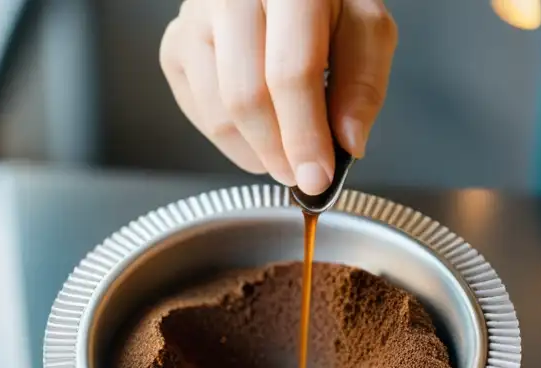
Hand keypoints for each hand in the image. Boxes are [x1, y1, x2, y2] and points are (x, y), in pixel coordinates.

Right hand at [159, 0, 396, 194]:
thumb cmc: (325, 0)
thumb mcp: (365, 28)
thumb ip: (362, 83)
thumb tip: (346, 144)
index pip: (289, 72)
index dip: (304, 135)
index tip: (318, 177)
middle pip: (246, 97)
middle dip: (277, 152)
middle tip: (302, 176)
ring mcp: (193, 19)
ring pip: (217, 111)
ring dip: (254, 152)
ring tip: (284, 155)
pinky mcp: (175, 44)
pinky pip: (197, 110)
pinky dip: (230, 138)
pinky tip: (257, 132)